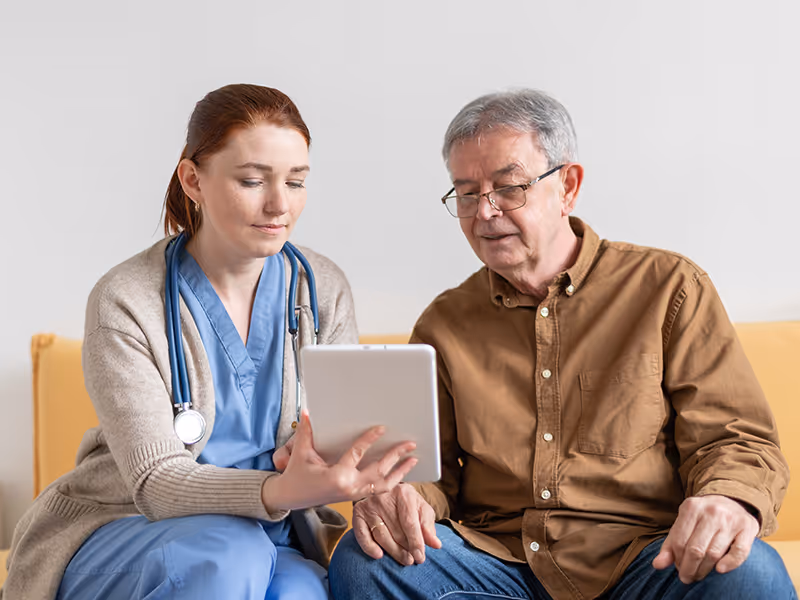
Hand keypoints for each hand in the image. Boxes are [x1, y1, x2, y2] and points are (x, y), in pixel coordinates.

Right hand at [262, 410, 417, 510]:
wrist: (290, 497)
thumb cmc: (296, 475)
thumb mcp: (301, 453)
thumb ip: (307, 432)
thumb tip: (307, 411)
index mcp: (336, 476)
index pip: (357, 454)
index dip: (370, 439)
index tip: (382, 428)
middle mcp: (349, 487)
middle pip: (379, 470)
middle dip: (396, 456)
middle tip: (410, 444)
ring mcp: (353, 494)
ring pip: (383, 484)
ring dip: (400, 471)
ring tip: (413, 459)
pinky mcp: (355, 496)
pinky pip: (378, 489)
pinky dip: (392, 481)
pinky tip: (401, 472)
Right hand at [353, 483, 441, 565]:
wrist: (387, 490)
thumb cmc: (407, 503)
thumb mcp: (422, 509)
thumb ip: (428, 526)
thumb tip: (436, 544)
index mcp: (403, 493)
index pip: (409, 523)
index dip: (416, 542)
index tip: (420, 557)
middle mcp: (384, 497)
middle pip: (396, 531)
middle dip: (406, 548)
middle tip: (412, 560)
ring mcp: (369, 504)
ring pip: (381, 535)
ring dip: (393, 551)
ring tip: (404, 559)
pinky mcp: (358, 512)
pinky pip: (362, 534)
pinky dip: (369, 547)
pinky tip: (379, 555)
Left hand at [652, 495, 759, 583]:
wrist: (730, 501)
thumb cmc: (702, 518)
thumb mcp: (684, 524)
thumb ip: (671, 544)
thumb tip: (657, 565)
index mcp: (691, 507)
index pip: (680, 541)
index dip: (677, 559)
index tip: (679, 569)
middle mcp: (711, 511)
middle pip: (696, 549)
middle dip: (689, 568)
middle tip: (687, 578)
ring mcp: (731, 518)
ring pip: (714, 552)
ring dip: (705, 569)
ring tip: (699, 576)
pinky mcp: (748, 527)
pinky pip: (739, 551)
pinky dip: (730, 563)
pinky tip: (720, 570)